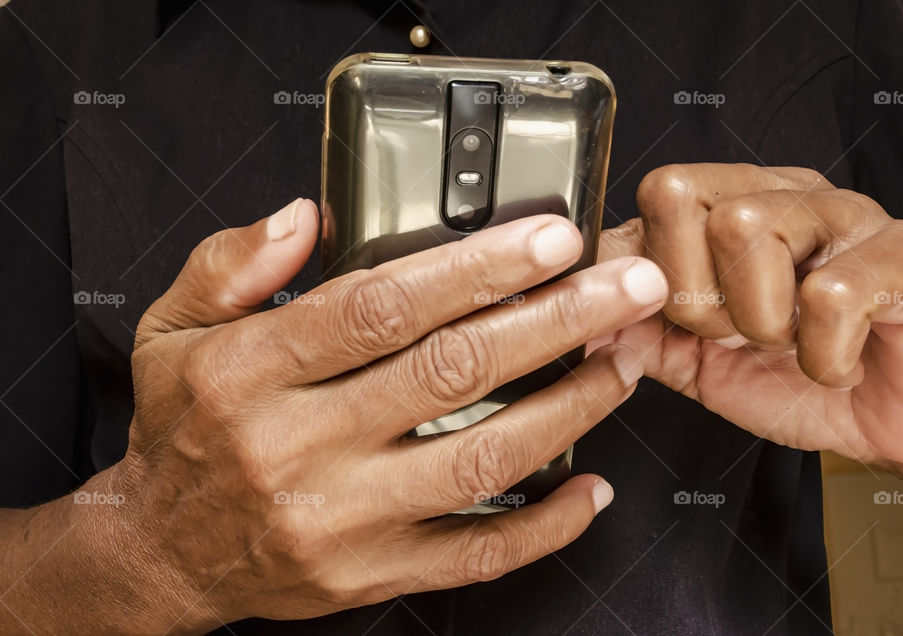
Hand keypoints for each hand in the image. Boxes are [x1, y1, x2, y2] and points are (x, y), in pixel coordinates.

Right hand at [100, 198, 667, 630]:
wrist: (163, 552)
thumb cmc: (183, 431)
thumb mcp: (171, 329)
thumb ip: (232, 264)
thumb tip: (305, 216)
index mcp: (252, 371)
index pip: (381, 307)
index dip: (476, 268)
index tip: (550, 240)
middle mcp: (299, 445)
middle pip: (452, 372)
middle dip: (556, 321)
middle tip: (627, 288)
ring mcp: (341, 519)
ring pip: (481, 459)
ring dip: (570, 408)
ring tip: (622, 364)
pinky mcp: (370, 575)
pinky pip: (475, 556)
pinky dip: (546, 524)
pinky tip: (591, 486)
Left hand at [593, 163, 902, 464]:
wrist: (885, 430)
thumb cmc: (795, 384)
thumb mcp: (695, 362)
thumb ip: (636, 331)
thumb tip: (574, 312)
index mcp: (733, 208)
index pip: (653, 196)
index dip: (650, 277)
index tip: (682, 326)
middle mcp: (786, 195)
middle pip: (684, 200)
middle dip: (699, 299)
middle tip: (741, 336)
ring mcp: (848, 215)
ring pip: (747, 229)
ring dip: (762, 324)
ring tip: (794, 345)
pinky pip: (830, 292)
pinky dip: (824, 356)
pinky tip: (841, 362)